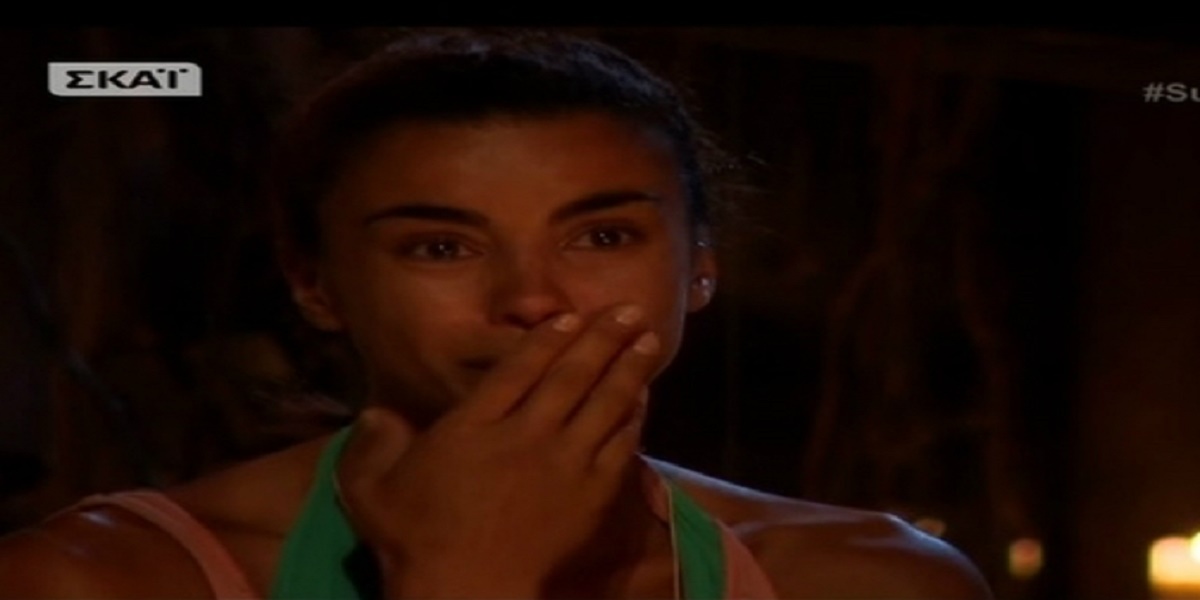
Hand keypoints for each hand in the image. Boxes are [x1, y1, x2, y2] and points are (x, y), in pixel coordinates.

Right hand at [335, 304, 660, 597]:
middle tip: (629, 310)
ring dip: (629, 368)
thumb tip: (376, 410)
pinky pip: (620, 446)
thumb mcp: (370, 489)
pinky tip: (643, 399)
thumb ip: (371, 443)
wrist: (466, 593)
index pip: (519, 368)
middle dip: (603, 338)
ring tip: (650, 339)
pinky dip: (633, 418)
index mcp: (474, 424)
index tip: (570, 317)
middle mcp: (525, 433)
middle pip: (571, 374)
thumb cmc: (414, 542)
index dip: (548, 338)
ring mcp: (563, 464)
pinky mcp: (590, 496)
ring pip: (604, 403)